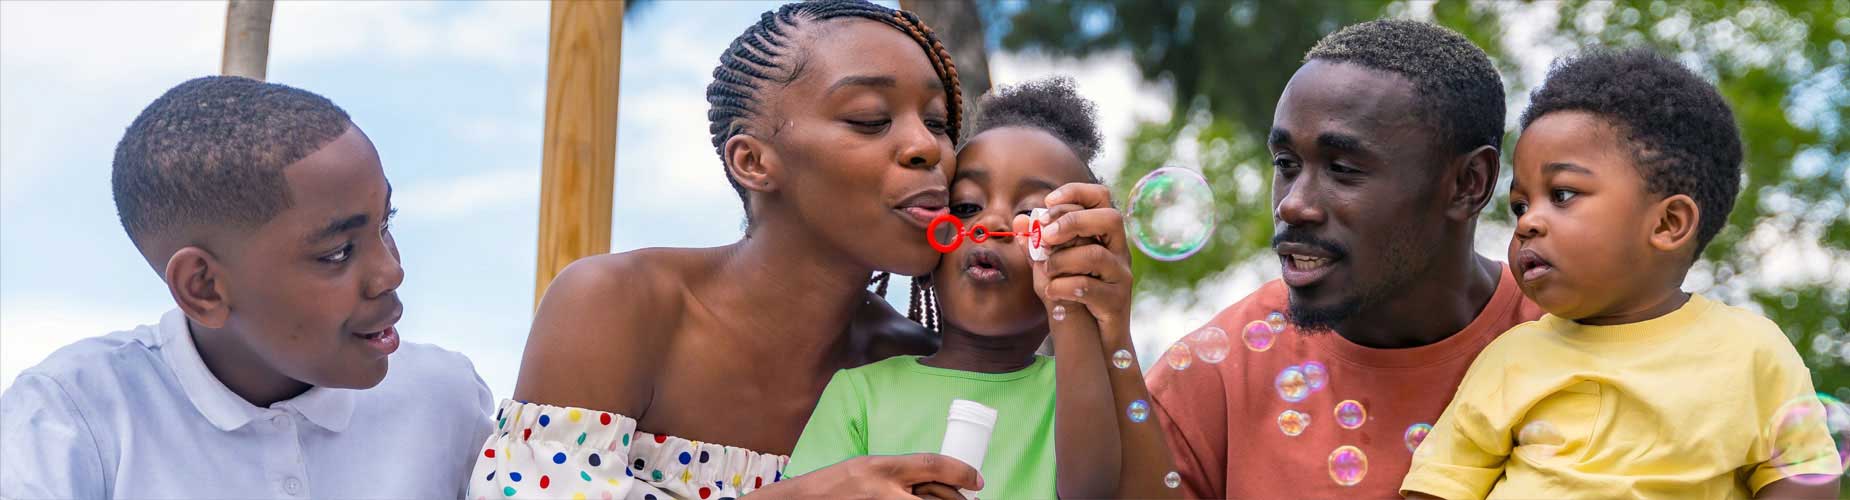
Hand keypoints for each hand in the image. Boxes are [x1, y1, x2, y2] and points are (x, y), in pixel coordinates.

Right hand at [759, 454, 982, 499]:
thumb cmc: (836, 485)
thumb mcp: (869, 468)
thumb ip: (899, 474)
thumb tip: (937, 481)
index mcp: (883, 467)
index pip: (932, 465)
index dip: (962, 471)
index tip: (978, 480)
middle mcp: (884, 491)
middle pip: (937, 497)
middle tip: (968, 499)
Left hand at [1014, 183, 1133, 324]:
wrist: (1095, 338)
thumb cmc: (1073, 295)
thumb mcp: (1051, 267)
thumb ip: (1036, 245)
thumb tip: (1019, 220)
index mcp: (1104, 235)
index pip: (1100, 197)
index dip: (1075, 192)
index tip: (1047, 202)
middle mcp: (1118, 251)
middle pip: (1109, 219)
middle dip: (1073, 221)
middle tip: (1045, 235)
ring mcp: (1120, 276)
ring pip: (1097, 255)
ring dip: (1063, 260)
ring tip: (1046, 270)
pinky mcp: (1116, 301)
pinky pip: (1091, 288)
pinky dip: (1065, 287)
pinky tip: (1052, 291)